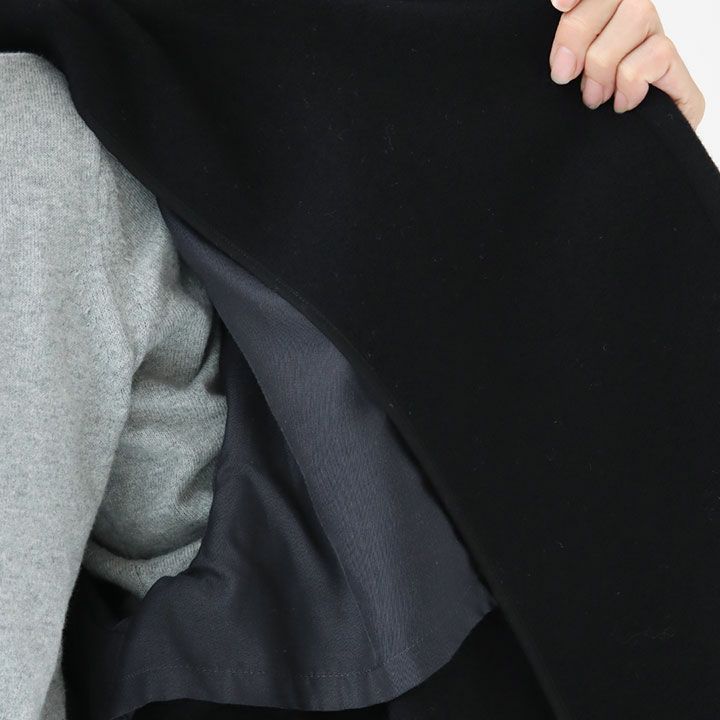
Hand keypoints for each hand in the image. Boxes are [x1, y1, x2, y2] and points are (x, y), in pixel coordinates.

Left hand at [549, 0, 705, 129]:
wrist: (612, 176)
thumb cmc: (578, 131)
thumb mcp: (560, 86)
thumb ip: (561, 51)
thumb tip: (557, 8)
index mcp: (604, 24)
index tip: (558, 4)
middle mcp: (635, 28)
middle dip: (579, 33)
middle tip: (564, 74)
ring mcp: (659, 47)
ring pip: (638, 14)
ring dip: (604, 61)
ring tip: (593, 97)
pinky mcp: (680, 78)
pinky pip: (656, 52)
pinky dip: (630, 80)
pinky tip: (621, 105)